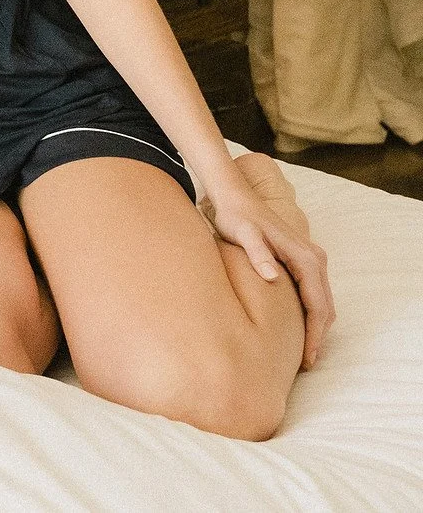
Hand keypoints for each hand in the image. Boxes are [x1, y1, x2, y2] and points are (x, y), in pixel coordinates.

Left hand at [204, 172, 334, 369]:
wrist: (235, 197)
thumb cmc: (236, 217)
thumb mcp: (243, 234)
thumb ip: (257, 253)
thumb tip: (272, 276)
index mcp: (305, 257)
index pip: (317, 304)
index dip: (313, 334)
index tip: (307, 357)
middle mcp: (314, 258)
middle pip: (325, 306)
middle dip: (318, 336)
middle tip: (306, 363)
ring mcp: (311, 259)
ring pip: (322, 301)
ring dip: (316, 326)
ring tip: (304, 353)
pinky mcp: (302, 260)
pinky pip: (313, 293)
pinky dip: (311, 313)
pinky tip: (298, 328)